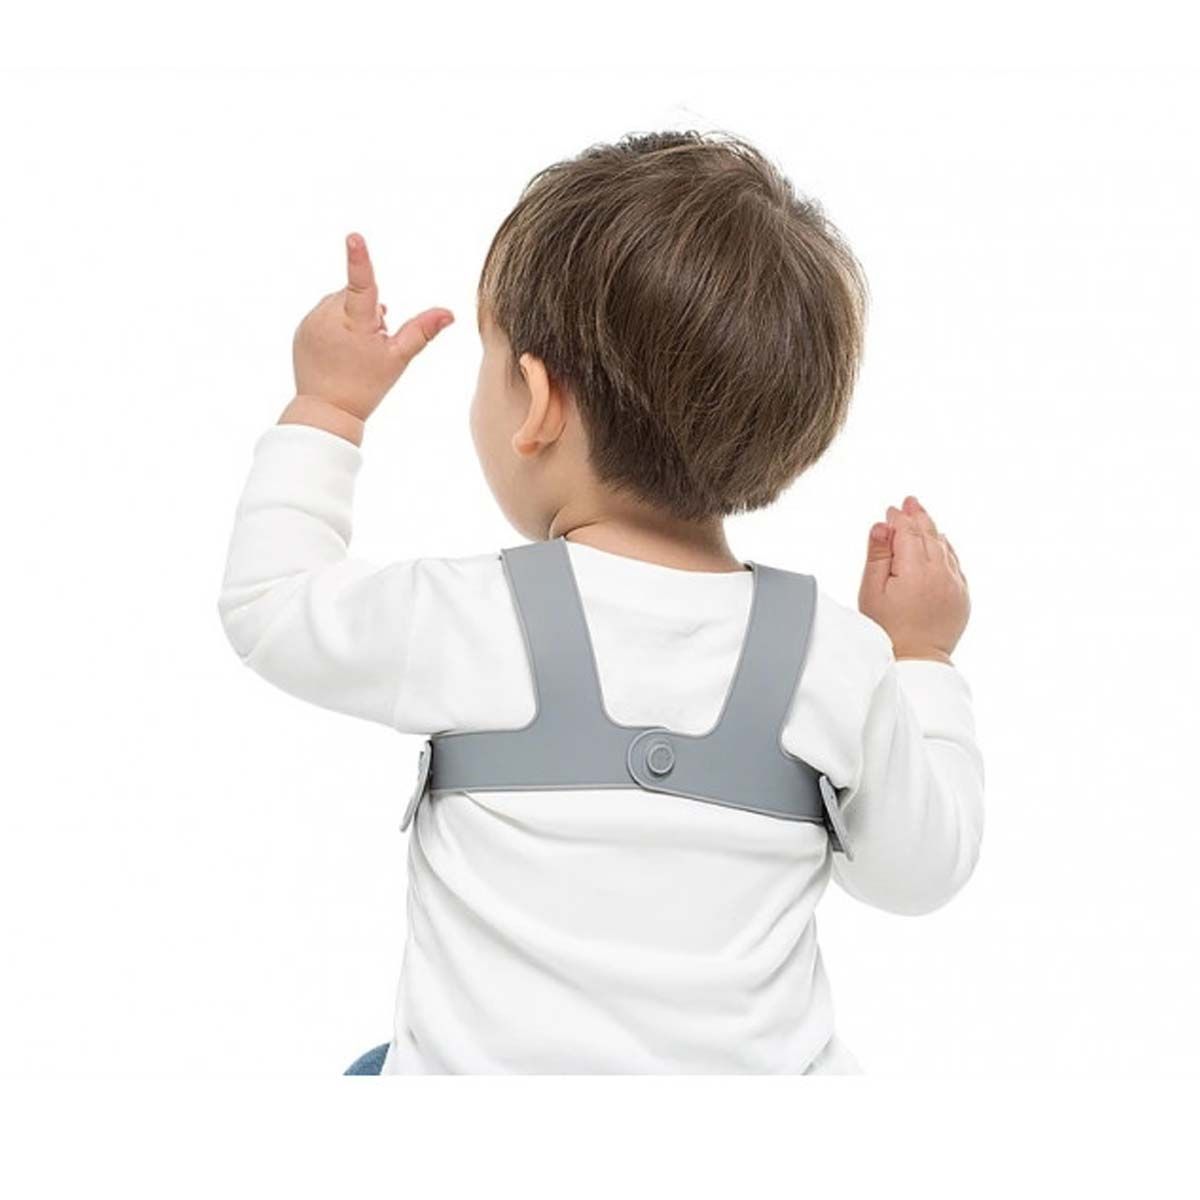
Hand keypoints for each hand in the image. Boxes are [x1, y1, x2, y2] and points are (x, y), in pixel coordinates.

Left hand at [290, 232, 453, 425]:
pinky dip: (333, 326)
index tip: (353, 237)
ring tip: (353, 350)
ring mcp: (311, 322)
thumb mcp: (398, 358)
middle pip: (353, 294)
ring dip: (349, 318)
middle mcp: (328, 316)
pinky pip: (322, 315)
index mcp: (356, 322)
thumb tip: (448, 313)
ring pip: (337, 303)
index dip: (359, 258)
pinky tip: (339, 352)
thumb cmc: (366, 386)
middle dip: (366, 311)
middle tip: (371, 344)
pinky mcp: (301, 330)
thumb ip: (422, 331)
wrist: (326, 410)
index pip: (361, 283)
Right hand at [857, 496, 969, 663]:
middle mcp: (940, 574)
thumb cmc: (887, 628)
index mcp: (916, 571)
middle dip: (918, 516)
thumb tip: (882, 526)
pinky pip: (955, 563)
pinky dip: (945, 549)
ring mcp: (955, 585)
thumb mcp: (871, 591)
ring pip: (944, 547)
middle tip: (910, 501)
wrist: (916, 660)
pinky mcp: (962, 596)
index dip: (898, 519)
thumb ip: (877, 556)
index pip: (908, 533)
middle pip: (929, 535)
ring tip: (921, 517)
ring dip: (932, 530)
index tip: (891, 510)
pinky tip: (938, 543)